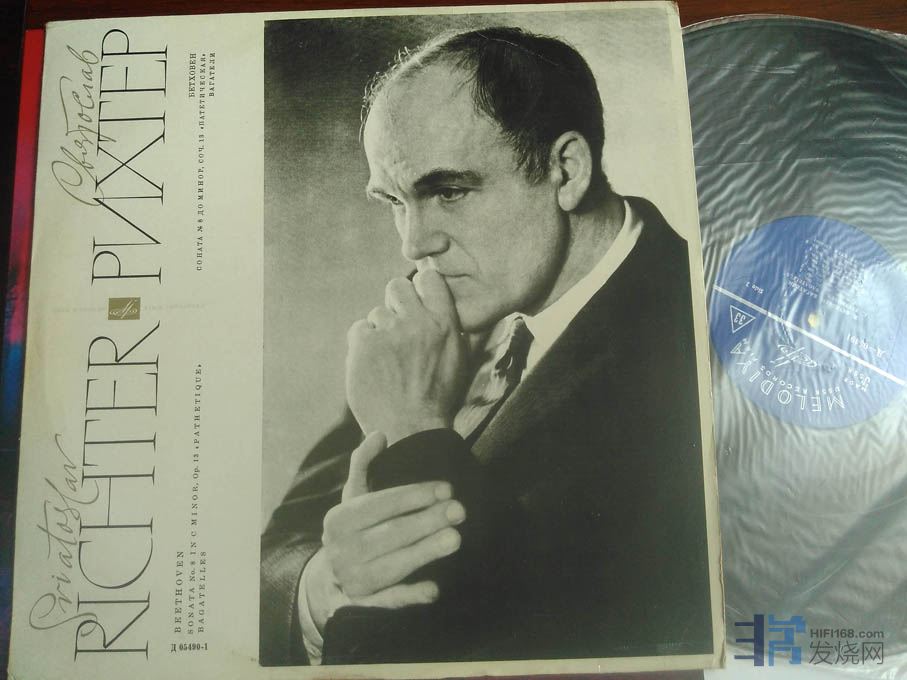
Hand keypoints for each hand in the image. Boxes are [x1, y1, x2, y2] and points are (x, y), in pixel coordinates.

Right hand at [302, 433, 465, 631]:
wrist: (328, 581)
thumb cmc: (353, 529)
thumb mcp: (353, 496)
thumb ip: (364, 463)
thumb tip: (380, 434)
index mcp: (338, 520)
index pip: (380, 504)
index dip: (415, 495)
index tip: (447, 488)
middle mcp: (341, 551)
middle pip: (391, 534)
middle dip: (427, 520)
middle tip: (459, 510)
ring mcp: (351, 580)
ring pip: (392, 566)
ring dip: (424, 552)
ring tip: (455, 538)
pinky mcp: (362, 606)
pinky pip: (387, 602)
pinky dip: (409, 597)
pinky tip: (433, 590)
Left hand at [346, 270, 467, 444]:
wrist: (411, 429)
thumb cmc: (437, 398)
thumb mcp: (460, 360)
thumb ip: (453, 329)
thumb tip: (447, 307)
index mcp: (445, 323)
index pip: (428, 278)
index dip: (419, 289)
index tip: (416, 303)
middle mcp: (418, 322)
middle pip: (397, 286)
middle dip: (395, 303)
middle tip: (397, 328)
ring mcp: (389, 332)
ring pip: (376, 313)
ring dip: (380, 331)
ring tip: (387, 360)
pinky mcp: (364, 345)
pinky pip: (359, 329)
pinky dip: (362, 345)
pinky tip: (372, 365)